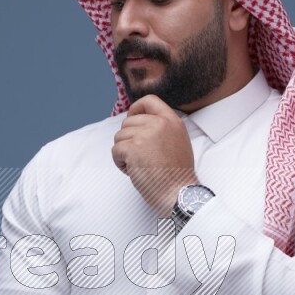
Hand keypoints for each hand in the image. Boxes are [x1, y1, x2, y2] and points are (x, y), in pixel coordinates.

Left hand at [112, 94, 196, 213]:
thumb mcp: (179, 142)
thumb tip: (140, 124)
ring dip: (124, 153)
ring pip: (119, 137)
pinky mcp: (133, 149)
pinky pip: (116, 151)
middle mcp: (159, 124)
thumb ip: (163, 129)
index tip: (132, 119)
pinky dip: (120, 163)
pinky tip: (133, 171)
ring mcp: (145, 135)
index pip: (149, 100)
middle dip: (128, 139)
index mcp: (172, 121)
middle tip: (139, 157)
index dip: (136, 109)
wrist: (178, 193)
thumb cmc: (177, 175)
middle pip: (129, 122)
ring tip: (138, 166)